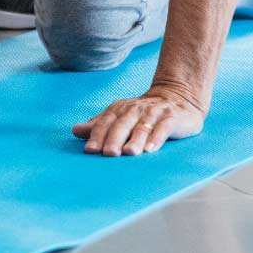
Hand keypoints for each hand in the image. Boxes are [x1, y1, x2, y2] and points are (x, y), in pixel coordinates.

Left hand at [72, 85, 205, 156]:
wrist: (177, 97)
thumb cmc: (143, 113)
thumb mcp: (120, 116)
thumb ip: (100, 124)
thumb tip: (75, 130)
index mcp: (120, 109)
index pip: (106, 122)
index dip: (97, 135)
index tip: (90, 150)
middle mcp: (135, 109)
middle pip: (122, 124)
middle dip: (114, 139)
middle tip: (108, 154)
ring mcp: (154, 112)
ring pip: (142, 127)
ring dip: (135, 140)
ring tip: (129, 153)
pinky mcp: (171, 118)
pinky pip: (163, 128)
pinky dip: (156, 138)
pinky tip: (151, 149)